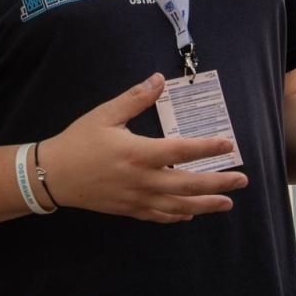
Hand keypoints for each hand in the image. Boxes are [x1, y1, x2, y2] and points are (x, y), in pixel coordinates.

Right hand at [39, 73, 248, 223]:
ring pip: (179, 206)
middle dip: (219, 183)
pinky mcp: (129, 210)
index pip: (183, 151)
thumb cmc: (79, 141)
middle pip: (189, 185)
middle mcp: (143, 180)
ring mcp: (137, 198)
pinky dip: (178, 215)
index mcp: (139, 153)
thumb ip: (136, 98)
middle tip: (242, 180)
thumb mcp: (106, 114)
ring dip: (207, 204)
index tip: (229, 145)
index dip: (208, 148)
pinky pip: (160, 216)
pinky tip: (191, 213)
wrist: (53, 175)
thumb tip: (159, 78)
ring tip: (227, 203)